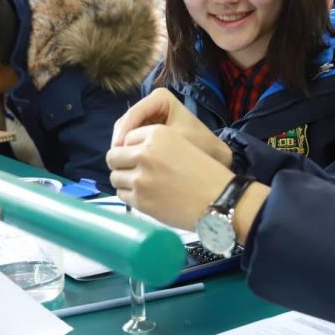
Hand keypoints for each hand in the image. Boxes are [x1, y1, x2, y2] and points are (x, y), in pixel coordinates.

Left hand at [107, 124, 267, 240]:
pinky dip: (130, 195)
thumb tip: (128, 154)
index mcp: (158, 134)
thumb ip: (154, 145)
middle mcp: (145, 152)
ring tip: (142, 186)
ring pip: (115, 177)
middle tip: (135, 172)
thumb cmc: (206, 173)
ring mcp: (140, 177)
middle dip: (122, 164)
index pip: (127, 137)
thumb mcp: (182, 145)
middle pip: (114, 156)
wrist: (219, 198)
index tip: (141, 157)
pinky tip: (145, 196)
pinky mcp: (139, 199)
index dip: (132, 148)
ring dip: (125, 181)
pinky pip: (121, 195)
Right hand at [111, 89, 230, 167]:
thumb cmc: (200, 145)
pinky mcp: (146, 130)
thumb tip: (119, 147)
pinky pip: (131, 140)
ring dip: (122, 149)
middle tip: (115, 161)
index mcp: (160, 98)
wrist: (213, 154)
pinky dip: (128, 152)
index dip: (124, 131)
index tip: (120, 149)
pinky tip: (127, 165)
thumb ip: (149, 141)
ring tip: (120, 165)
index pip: (135, 113)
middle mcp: (151, 103)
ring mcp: (148, 117)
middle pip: (127, 121)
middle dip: (120, 141)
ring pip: (126, 132)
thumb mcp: (176, 141)